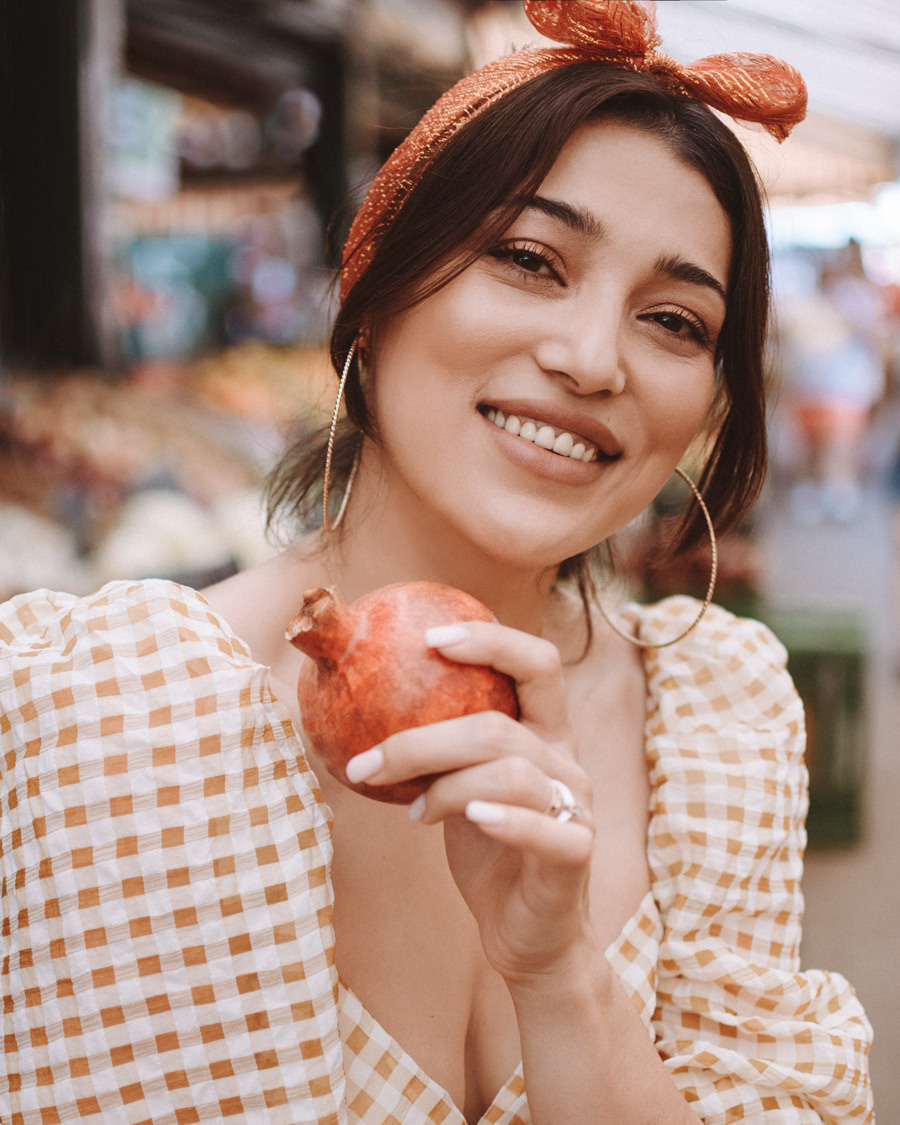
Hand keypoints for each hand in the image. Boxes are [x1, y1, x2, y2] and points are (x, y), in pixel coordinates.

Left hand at [344, 619, 596, 984]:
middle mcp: (565, 761)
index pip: (538, 664)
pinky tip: (471, 820)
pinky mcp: (577, 853)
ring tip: (413, 813)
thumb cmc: (491, 855)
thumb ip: (439, 755)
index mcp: (544, 734)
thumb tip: (361, 715)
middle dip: (424, 739)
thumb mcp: (460, 793)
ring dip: (445, 788)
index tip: (432, 638)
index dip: (492, 640)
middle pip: (498, 725)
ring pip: (509, 771)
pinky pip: (546, 828)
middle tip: (369, 760)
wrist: (531, 937)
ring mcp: (576, 806)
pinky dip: (506, 819)